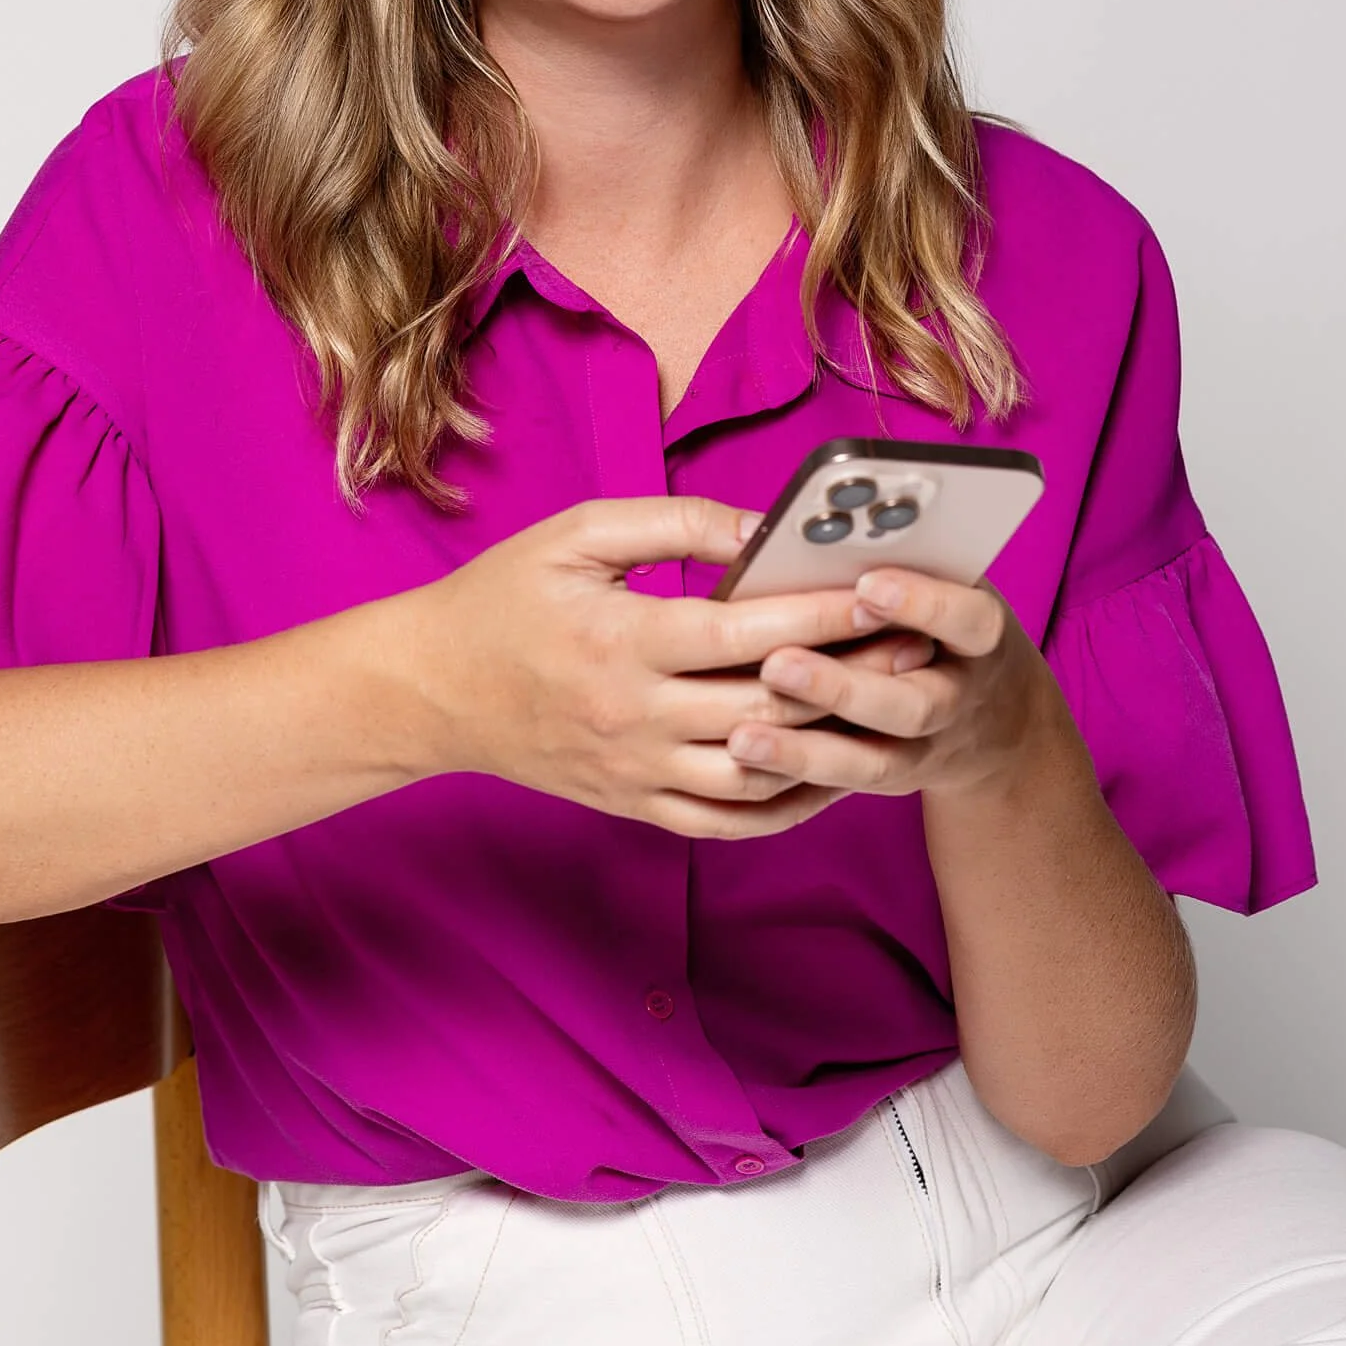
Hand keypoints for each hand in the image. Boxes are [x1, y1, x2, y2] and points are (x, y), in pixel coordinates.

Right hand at [408, 499, 932, 838]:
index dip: (823, 612)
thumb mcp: (575, 534)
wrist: (428, 692)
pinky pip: (728, 824)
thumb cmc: (502, 599)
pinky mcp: (634, 806)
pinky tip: (828, 772)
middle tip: (917, 645)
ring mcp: (636, 772)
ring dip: (831, 746)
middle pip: (768, 704)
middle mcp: (635, 717)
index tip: (884, 590)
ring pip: (760, 775)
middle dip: (850, 674)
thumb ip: (674, 522)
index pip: (747, 630)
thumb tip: (761, 528)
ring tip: (885, 709)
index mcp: (622, 640)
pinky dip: (787, 806)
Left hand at [721, 564, 1058, 805]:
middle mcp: (956, 700)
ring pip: (871, 763)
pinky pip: (839, 793)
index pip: (967, 619)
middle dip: (845, 687)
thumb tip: (795, 530)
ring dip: (805, 752)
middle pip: (914, 706)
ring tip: (742, 737)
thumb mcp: (944, 580)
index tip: (868, 584)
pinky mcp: (885, 783)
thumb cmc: (943, 621)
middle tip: (780, 663)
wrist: (994, 721)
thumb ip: (890, 560)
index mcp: (978, 637)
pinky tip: (741, 762)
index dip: (924, 604)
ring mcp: (923, 752)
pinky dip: (792, 779)